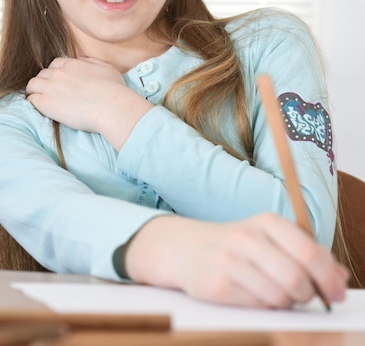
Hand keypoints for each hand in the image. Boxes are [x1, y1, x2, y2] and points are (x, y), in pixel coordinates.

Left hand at [26, 57, 151, 148]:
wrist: (111, 107)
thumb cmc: (114, 89)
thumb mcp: (107, 68)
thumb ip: (91, 61)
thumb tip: (80, 58)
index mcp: (73, 64)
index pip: (55, 64)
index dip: (55, 73)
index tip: (58, 82)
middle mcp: (59, 73)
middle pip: (42, 74)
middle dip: (44, 81)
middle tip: (49, 92)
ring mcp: (51, 87)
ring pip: (33, 85)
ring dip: (35, 90)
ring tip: (39, 99)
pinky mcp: (46, 103)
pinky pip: (31, 99)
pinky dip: (33, 102)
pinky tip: (39, 107)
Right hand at [125, 213, 348, 308]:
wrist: (188, 248)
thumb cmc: (239, 245)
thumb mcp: (272, 238)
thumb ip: (307, 253)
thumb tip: (340, 276)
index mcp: (267, 222)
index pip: (310, 253)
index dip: (329, 278)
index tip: (337, 293)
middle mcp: (248, 238)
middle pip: (297, 278)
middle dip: (308, 294)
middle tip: (304, 296)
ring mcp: (230, 262)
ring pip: (279, 296)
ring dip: (286, 302)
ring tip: (278, 294)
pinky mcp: (217, 286)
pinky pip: (257, 306)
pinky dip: (265, 306)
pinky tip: (257, 295)